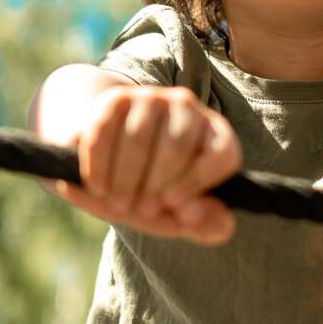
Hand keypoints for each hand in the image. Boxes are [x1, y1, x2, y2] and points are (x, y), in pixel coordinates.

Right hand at [53, 85, 241, 244]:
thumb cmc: (148, 188)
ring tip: (118, 202)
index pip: (222, 153)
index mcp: (215, 135)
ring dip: (125, 179)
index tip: (172, 204)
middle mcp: (187, 108)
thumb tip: (223, 225)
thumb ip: (203, 223)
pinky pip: (106, 131)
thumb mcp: (176, 213)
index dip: (197, 181)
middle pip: (176, 146)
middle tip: (139, 210)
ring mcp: (151, 98)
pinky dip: (100, 165)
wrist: (102, 156)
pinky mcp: (116, 99)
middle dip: (154, 185)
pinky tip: (99, 187)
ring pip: (138, 138)